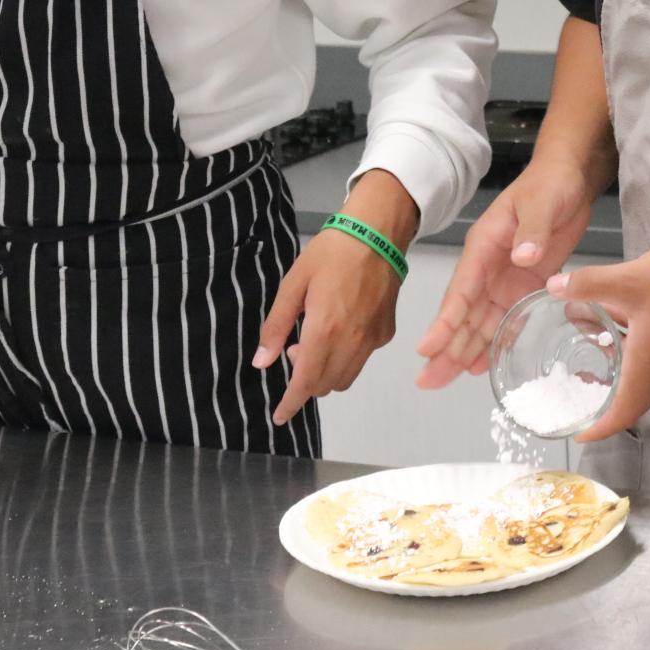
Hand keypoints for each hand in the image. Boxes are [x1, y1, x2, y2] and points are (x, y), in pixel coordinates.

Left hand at [255, 227, 404, 425]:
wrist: (378, 233)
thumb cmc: (331, 253)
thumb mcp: (293, 284)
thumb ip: (277, 326)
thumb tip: (262, 362)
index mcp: (324, 330)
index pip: (305, 382)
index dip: (291, 403)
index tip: (280, 416)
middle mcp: (352, 342)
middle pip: (326, 385)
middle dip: (306, 381)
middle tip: (295, 350)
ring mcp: (373, 339)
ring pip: (346, 377)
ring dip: (326, 373)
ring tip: (316, 341)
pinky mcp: (387, 332)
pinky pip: (362, 359)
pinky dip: (347, 358)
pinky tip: (342, 329)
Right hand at [417, 157, 593, 388]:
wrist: (570, 177)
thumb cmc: (549, 183)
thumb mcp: (540, 203)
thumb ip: (531, 230)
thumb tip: (522, 257)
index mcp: (484, 247)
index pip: (460, 290)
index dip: (445, 322)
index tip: (428, 348)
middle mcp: (489, 268)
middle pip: (463, 314)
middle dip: (445, 348)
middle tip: (428, 381)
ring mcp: (506, 278)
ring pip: (481, 321)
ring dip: (465, 350)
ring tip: (446, 380)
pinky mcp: (526, 283)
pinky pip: (508, 318)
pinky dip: (496, 341)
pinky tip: (483, 364)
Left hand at [547, 230, 649, 443]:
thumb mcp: (629, 278)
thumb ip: (588, 284)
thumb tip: (553, 286)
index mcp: (649, 364)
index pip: (623, 413)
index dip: (600, 429)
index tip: (579, 435)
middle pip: (632, 403)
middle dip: (604, 409)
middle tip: (576, 402)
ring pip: (641, 382)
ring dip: (615, 382)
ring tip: (587, 370)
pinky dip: (627, 361)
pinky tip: (612, 334)